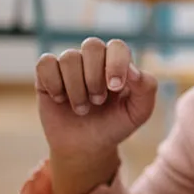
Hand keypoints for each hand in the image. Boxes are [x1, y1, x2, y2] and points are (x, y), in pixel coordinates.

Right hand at [35, 38, 157, 156]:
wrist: (86, 147)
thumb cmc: (114, 126)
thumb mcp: (139, 112)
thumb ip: (147, 88)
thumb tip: (133, 69)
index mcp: (118, 63)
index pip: (117, 46)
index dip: (116, 63)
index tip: (114, 88)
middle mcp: (94, 59)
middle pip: (92, 45)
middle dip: (95, 77)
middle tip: (98, 101)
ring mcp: (70, 65)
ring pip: (69, 57)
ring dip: (76, 88)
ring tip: (82, 109)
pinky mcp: (48, 74)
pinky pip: (46, 63)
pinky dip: (54, 83)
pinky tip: (60, 99)